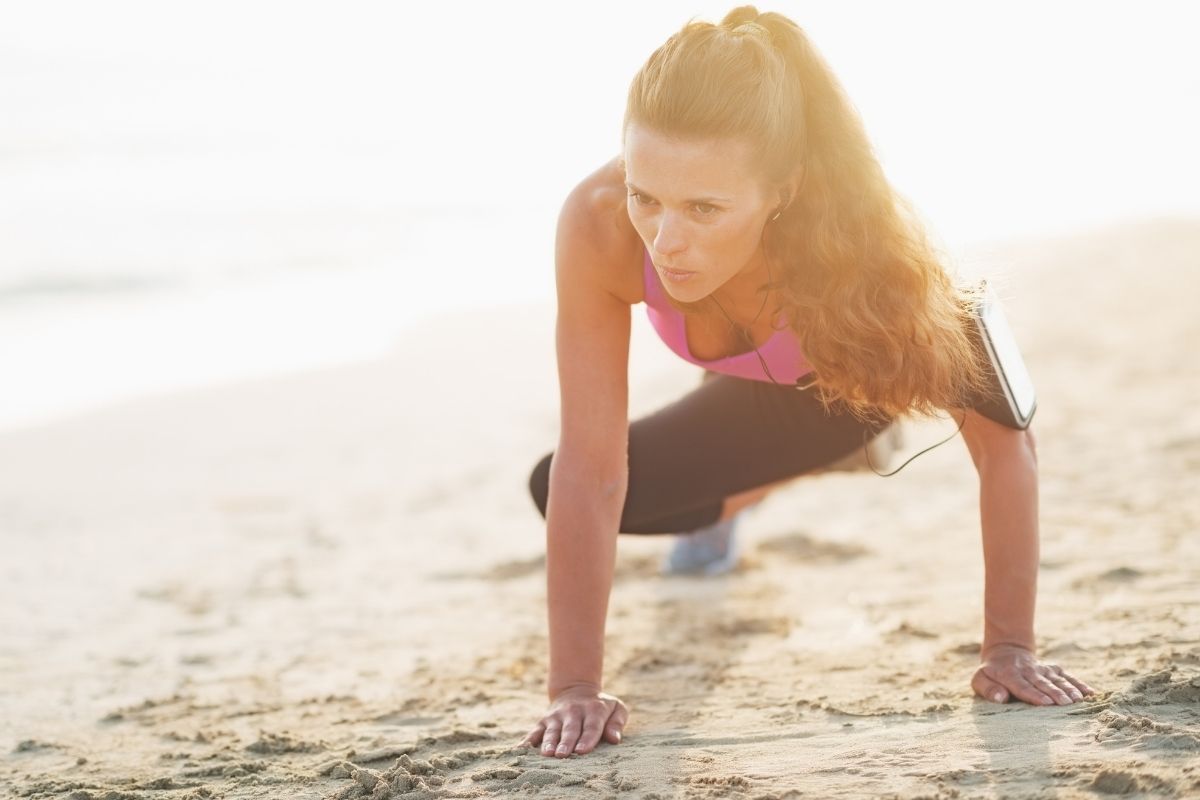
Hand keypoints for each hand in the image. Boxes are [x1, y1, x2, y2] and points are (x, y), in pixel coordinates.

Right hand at [518, 685, 628, 757]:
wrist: (576, 689)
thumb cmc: (600, 706)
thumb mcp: (616, 708)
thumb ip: (617, 722)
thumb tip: (615, 739)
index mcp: (594, 710)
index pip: (591, 726)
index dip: (587, 739)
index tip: (582, 751)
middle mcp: (574, 712)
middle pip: (570, 730)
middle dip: (566, 742)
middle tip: (562, 755)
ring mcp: (556, 716)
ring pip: (552, 731)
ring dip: (549, 742)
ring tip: (547, 754)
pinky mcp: (544, 720)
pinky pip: (535, 731)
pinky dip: (528, 740)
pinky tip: (521, 750)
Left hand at [972, 643, 1095, 705]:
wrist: (1006, 652)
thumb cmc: (992, 673)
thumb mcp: (980, 679)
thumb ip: (988, 689)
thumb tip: (1000, 698)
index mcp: (1009, 675)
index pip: (1022, 686)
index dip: (1034, 694)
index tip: (1045, 703)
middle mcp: (1028, 671)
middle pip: (1042, 683)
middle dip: (1054, 693)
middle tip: (1066, 703)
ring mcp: (1042, 669)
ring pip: (1057, 679)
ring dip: (1068, 689)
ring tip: (1079, 700)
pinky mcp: (1053, 668)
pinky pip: (1067, 676)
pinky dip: (1079, 684)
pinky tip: (1090, 693)